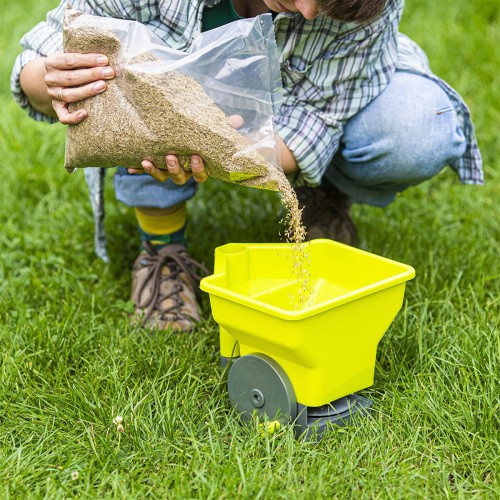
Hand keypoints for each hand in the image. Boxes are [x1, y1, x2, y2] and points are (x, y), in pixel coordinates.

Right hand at [43, 52, 114, 123]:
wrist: (57, 79)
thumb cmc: (72, 67)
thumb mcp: (73, 57)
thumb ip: (84, 57)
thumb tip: (106, 58)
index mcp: (52, 62)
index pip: (69, 60)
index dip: (88, 60)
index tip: (104, 60)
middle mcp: (50, 79)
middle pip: (71, 78)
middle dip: (92, 74)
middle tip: (109, 73)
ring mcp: (53, 95)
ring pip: (68, 95)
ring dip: (87, 91)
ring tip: (103, 86)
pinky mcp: (57, 108)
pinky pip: (63, 117)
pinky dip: (73, 117)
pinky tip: (85, 113)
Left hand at [128, 115, 244, 182]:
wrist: (188, 137)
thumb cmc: (206, 135)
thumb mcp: (215, 130)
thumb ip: (226, 127)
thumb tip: (238, 119)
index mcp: (200, 166)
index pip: (201, 174)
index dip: (199, 169)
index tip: (196, 157)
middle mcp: (185, 171)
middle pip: (181, 178)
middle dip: (175, 169)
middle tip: (171, 157)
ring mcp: (170, 170)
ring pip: (164, 177)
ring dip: (155, 172)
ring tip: (147, 161)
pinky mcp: (157, 166)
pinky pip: (148, 170)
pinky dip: (139, 169)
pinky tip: (129, 167)